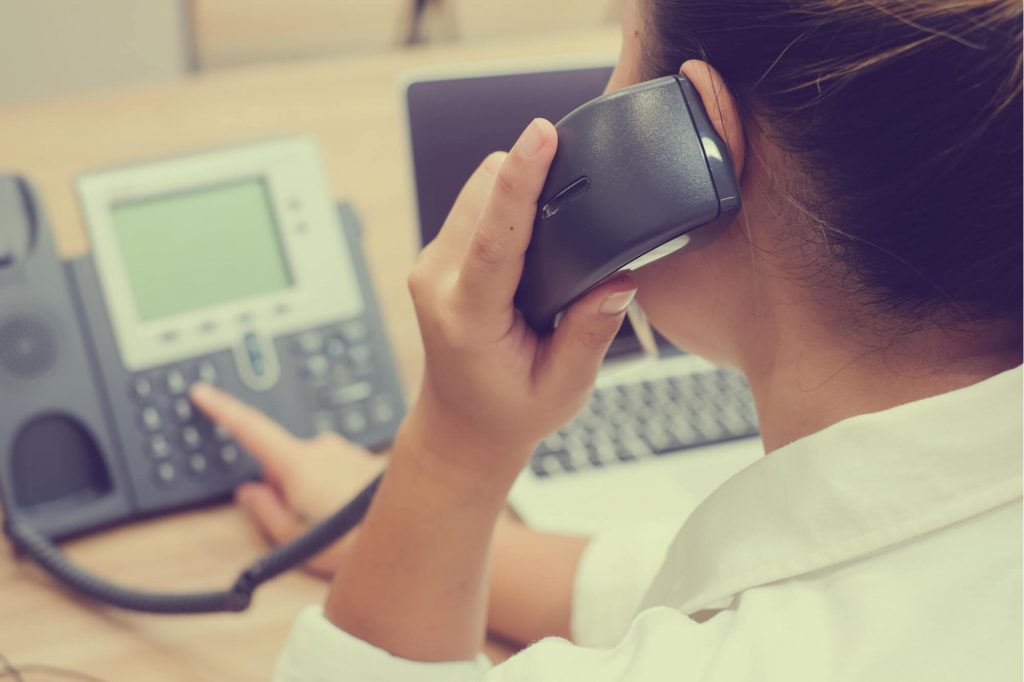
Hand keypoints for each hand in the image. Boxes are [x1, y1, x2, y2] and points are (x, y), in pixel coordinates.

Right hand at [190, 383, 384, 576]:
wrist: (410, 534)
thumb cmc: (351, 542)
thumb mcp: (292, 537)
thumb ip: (264, 509)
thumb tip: (250, 492)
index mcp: (296, 463)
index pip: (250, 428)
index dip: (223, 410)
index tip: (202, 393)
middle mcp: (322, 448)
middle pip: (284, 460)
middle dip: (285, 486)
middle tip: (303, 521)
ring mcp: (346, 451)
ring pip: (313, 467)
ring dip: (314, 489)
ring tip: (335, 523)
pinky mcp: (366, 459)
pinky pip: (338, 471)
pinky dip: (337, 489)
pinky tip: (352, 514)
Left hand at [405, 118, 635, 479]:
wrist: (462, 427)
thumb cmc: (509, 412)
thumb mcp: (563, 389)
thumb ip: (590, 334)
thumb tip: (620, 278)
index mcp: (468, 317)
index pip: (494, 236)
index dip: (521, 180)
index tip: (542, 134)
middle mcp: (438, 282)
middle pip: (482, 193)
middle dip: (527, 177)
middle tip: (575, 191)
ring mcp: (431, 265)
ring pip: (475, 190)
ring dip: (514, 189)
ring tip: (553, 222)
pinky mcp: (436, 256)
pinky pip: (471, 205)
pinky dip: (503, 204)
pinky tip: (530, 232)